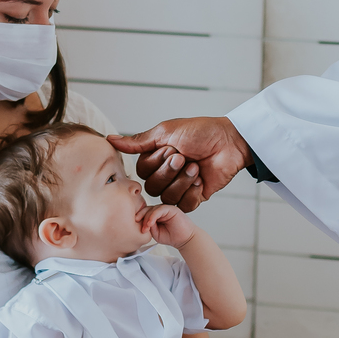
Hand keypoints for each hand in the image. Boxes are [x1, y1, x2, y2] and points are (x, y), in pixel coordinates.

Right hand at [109, 117, 249, 209]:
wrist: (228, 142)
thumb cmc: (200, 132)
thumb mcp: (166, 132)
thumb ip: (138, 142)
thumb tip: (109, 140)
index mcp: (156, 160)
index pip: (142, 172)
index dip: (156, 162)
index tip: (172, 147)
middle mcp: (165, 176)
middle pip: (153, 187)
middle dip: (170, 171)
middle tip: (184, 157)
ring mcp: (180, 189)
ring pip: (168, 198)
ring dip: (183, 180)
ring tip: (195, 167)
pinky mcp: (194, 199)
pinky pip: (185, 206)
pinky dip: (193, 191)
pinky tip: (201, 179)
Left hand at [138, 201, 195, 248]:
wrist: (184, 239)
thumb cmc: (171, 236)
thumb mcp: (155, 233)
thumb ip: (149, 227)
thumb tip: (142, 222)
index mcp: (155, 216)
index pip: (143, 213)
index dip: (138, 218)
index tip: (133, 226)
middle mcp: (159, 211)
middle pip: (146, 209)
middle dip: (140, 217)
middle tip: (139, 227)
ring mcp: (165, 209)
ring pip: (151, 209)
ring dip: (146, 219)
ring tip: (145, 228)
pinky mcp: (171, 208)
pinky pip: (159, 209)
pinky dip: (153, 216)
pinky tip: (150, 223)